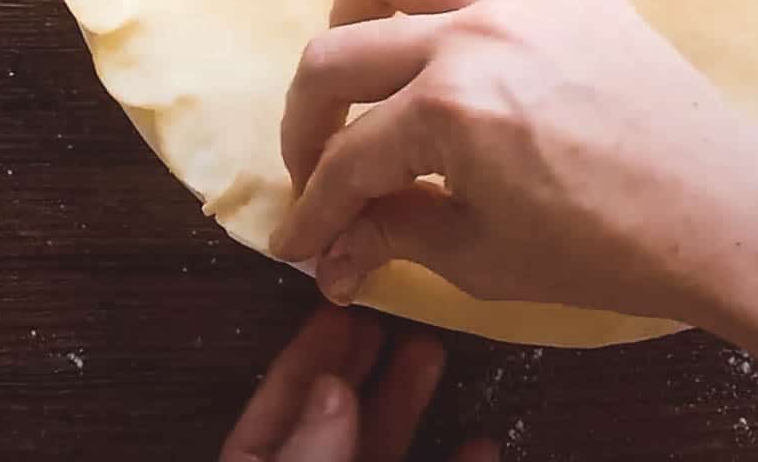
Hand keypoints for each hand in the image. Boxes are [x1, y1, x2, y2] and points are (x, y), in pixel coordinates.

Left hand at [220, 305, 496, 461]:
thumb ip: (308, 453)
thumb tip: (332, 384)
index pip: (272, 414)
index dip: (304, 357)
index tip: (337, 310)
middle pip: (335, 421)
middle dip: (363, 365)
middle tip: (392, 311)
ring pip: (384, 449)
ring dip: (409, 401)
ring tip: (433, 347)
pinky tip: (484, 442)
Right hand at [271, 0, 757, 321]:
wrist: (723, 213)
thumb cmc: (609, 249)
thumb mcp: (487, 259)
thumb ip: (397, 237)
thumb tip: (333, 252)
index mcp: (447, 110)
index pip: (345, 160)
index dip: (313, 212)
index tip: (301, 244)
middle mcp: (472, 34)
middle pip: (339, 54)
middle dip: (306, 120)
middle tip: (317, 168)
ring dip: (357, 14)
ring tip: (363, 65)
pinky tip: (453, 21)